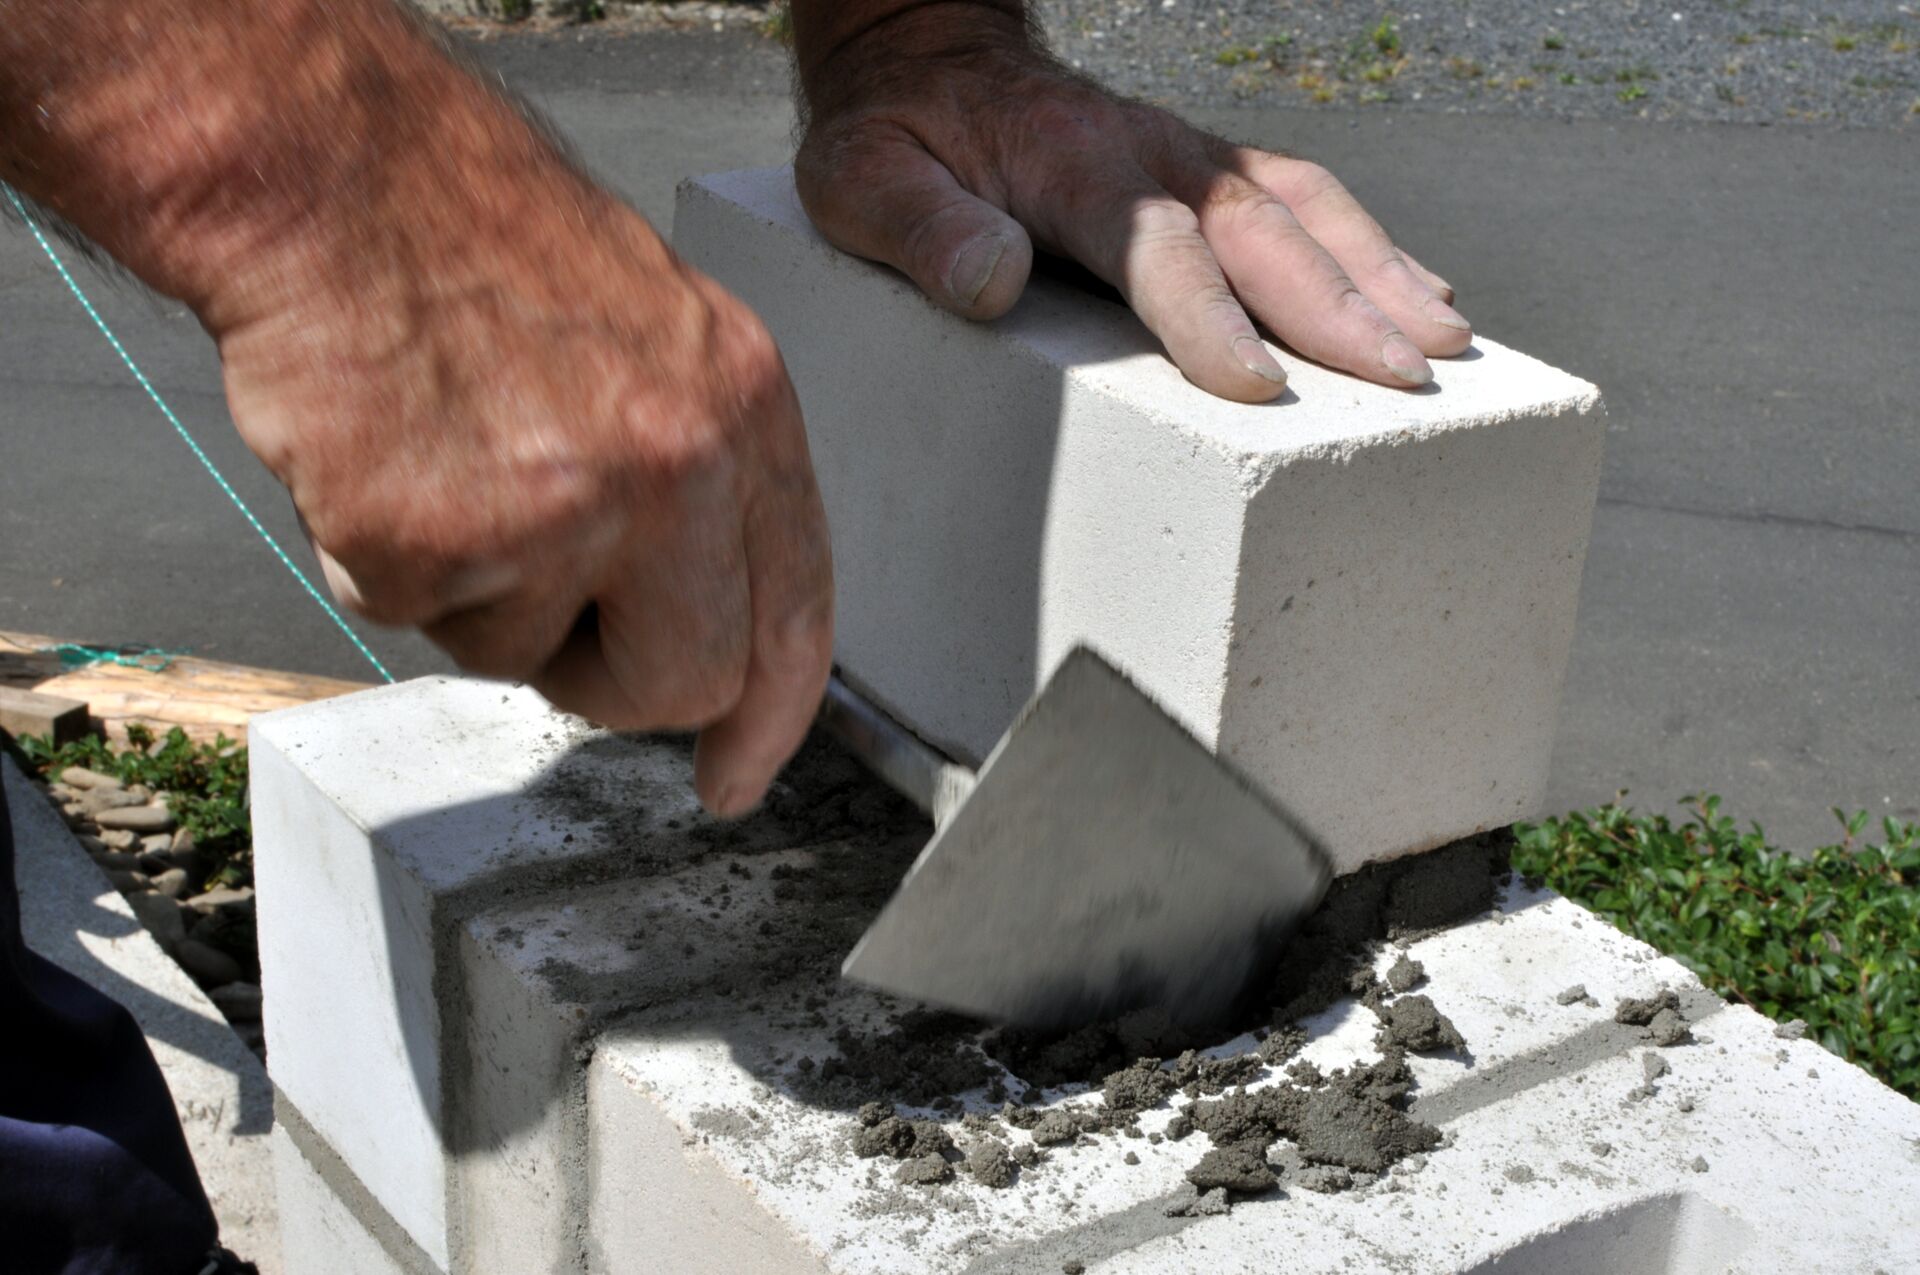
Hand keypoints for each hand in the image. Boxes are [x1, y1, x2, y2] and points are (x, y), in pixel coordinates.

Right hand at [212, 149, 832, 818]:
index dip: (773, 715)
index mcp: (745, 408)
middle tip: (555, 618)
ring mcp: (559, 510)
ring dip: (485, 601)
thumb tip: (714, 616)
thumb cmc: (487, 249)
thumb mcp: (662, 340)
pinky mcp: (437, 545)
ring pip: (533, 663)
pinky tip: (389, 462)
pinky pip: (421, 623)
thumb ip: (707, 479)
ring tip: (454, 467)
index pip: (796, 608)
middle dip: (618, 687)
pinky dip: (391, 567)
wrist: (338, 182)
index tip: (737, 774)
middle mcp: (676, 466)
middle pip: (685, 682)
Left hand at [794, 6, 1468, 400]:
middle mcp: (1152, 154)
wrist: (928, 60)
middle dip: (1337, 307)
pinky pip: (1308, 201)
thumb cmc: (895, 141)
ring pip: (1306, 210)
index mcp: (1070, 166)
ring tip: (1445, 346)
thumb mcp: (863, 183)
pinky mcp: (1211, 170)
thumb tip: (997, 279)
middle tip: (1403, 381)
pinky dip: (1372, 248)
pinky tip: (1421, 295)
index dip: (1204, 315)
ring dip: (1379, 276)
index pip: (1152, 246)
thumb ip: (923, 231)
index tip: (1252, 382)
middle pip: (1259, 232)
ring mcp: (1192, 158)